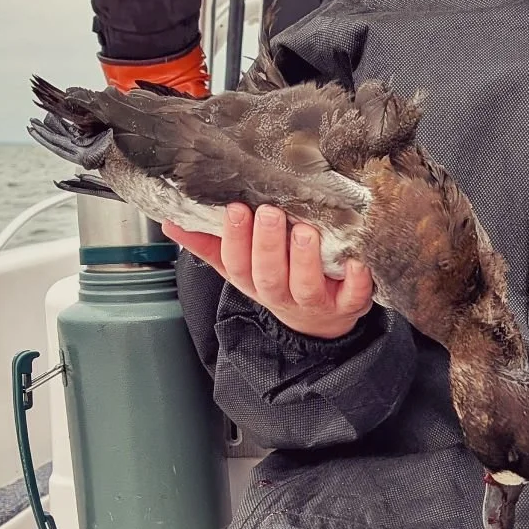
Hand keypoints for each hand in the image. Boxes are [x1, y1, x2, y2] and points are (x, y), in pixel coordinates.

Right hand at [163, 202, 373, 339]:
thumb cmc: (279, 282)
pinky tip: (357, 261)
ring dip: (304, 259)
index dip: (235, 239)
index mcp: (253, 281)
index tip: (236, 208)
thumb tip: (171, 222)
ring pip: (305, 285)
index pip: (236, 264)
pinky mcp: (349, 305)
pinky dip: (357, 280)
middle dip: (268, 244)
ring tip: (306, 231)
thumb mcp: (242, 267)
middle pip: (268, 275)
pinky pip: (354, 295)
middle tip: (271, 213)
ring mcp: (315, 302)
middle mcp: (281, 294)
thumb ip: (209, 244)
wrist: (320, 319)